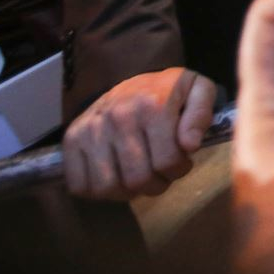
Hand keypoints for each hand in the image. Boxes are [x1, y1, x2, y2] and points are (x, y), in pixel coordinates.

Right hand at [64, 66, 216, 199]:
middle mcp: (118, 117)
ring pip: (107, 187)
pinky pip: (79, 185)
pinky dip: (98, 191)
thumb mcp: (198, 90)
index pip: (167, 161)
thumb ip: (201, 115)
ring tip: (139, 176)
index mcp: (152, 105)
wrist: (131, 82)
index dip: (180, 170)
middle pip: (137, 179)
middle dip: (157, 184)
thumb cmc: (168, 92)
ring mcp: (91, 129)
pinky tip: (115, 177)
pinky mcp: (72, 140)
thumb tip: (190, 145)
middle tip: (161, 173)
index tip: (181, 161)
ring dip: (128, 191)